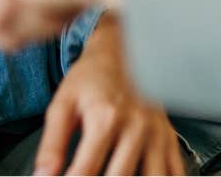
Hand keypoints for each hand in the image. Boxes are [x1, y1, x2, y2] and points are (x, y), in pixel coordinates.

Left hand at [36, 14, 184, 175]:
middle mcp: (135, 128)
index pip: (86, 170)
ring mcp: (156, 136)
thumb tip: (43, 175)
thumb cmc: (89, 80)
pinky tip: (145, 176)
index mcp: (105, 118)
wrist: (119, 55)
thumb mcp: (62, 104)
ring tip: (113, 175)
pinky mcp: (170, 141)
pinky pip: (176, 173)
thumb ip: (52, 142)